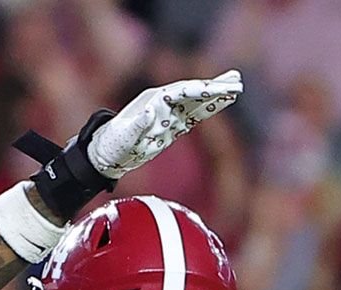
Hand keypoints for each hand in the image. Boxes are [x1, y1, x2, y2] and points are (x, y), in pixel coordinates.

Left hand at [84, 71, 244, 180]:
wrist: (103, 156)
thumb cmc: (111, 145)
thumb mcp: (122, 137)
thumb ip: (137, 124)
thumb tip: (150, 111)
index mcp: (152, 101)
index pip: (180, 92)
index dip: (199, 90)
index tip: (216, 88)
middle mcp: (161, 103)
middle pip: (192, 92)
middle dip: (213, 88)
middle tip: (236, 82)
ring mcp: (167, 114)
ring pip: (195, 102)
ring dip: (215, 95)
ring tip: (236, 87)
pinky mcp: (170, 126)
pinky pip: (193, 115)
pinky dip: (208, 109)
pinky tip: (222, 103)